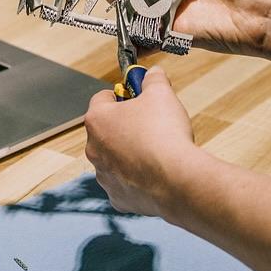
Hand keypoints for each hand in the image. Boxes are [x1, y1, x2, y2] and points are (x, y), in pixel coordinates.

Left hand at [83, 67, 198, 216]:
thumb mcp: (162, 93)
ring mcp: (104, 176)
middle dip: (125, 125)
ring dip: (129, 153)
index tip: (137, 97)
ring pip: (114, 158)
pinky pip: (125, 184)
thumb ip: (154, 80)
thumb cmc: (164, 133)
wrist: (177, 179)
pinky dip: (137, 179)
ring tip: (156, 151)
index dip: (122, 94)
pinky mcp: (118, 197)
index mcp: (97, 120)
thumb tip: (153, 74)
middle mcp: (94, 149)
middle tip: (150, 123)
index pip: (102, 98)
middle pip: (107, 130)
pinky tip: (155, 174)